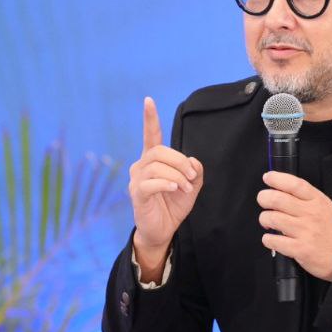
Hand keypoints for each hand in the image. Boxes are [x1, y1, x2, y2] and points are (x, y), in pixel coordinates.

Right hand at [129, 97, 203, 276]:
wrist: (162, 231)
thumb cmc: (173, 206)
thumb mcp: (191, 186)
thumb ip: (194, 170)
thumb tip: (192, 161)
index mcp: (153, 160)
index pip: (151, 136)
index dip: (150, 118)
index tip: (148, 100)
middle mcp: (141, 166)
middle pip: (159, 150)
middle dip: (180, 161)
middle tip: (192, 177)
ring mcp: (136, 180)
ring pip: (157, 166)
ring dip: (177, 175)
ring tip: (185, 188)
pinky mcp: (136, 194)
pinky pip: (150, 183)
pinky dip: (166, 183)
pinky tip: (175, 189)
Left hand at [257, 171, 331, 281]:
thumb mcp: (325, 206)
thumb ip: (305, 197)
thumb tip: (280, 188)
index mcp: (317, 201)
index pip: (294, 184)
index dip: (277, 178)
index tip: (267, 177)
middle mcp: (310, 214)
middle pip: (277, 199)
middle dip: (263, 198)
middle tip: (263, 202)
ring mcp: (305, 232)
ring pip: (272, 218)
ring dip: (264, 219)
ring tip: (268, 222)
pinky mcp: (299, 249)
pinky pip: (274, 240)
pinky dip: (268, 239)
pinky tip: (271, 238)